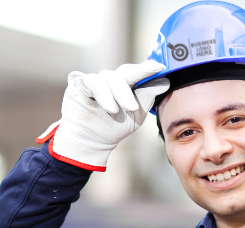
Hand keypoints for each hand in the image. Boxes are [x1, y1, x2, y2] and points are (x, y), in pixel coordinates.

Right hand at [36, 60, 169, 171]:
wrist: (91, 143)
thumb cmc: (113, 129)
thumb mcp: (135, 114)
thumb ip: (148, 96)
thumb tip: (165, 81)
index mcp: (124, 85)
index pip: (136, 72)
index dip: (147, 68)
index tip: (160, 67)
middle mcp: (109, 80)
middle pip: (124, 72)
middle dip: (136, 77)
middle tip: (145, 90)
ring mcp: (94, 80)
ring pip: (109, 77)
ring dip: (118, 93)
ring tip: (122, 110)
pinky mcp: (79, 84)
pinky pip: (92, 82)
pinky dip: (103, 94)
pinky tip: (110, 108)